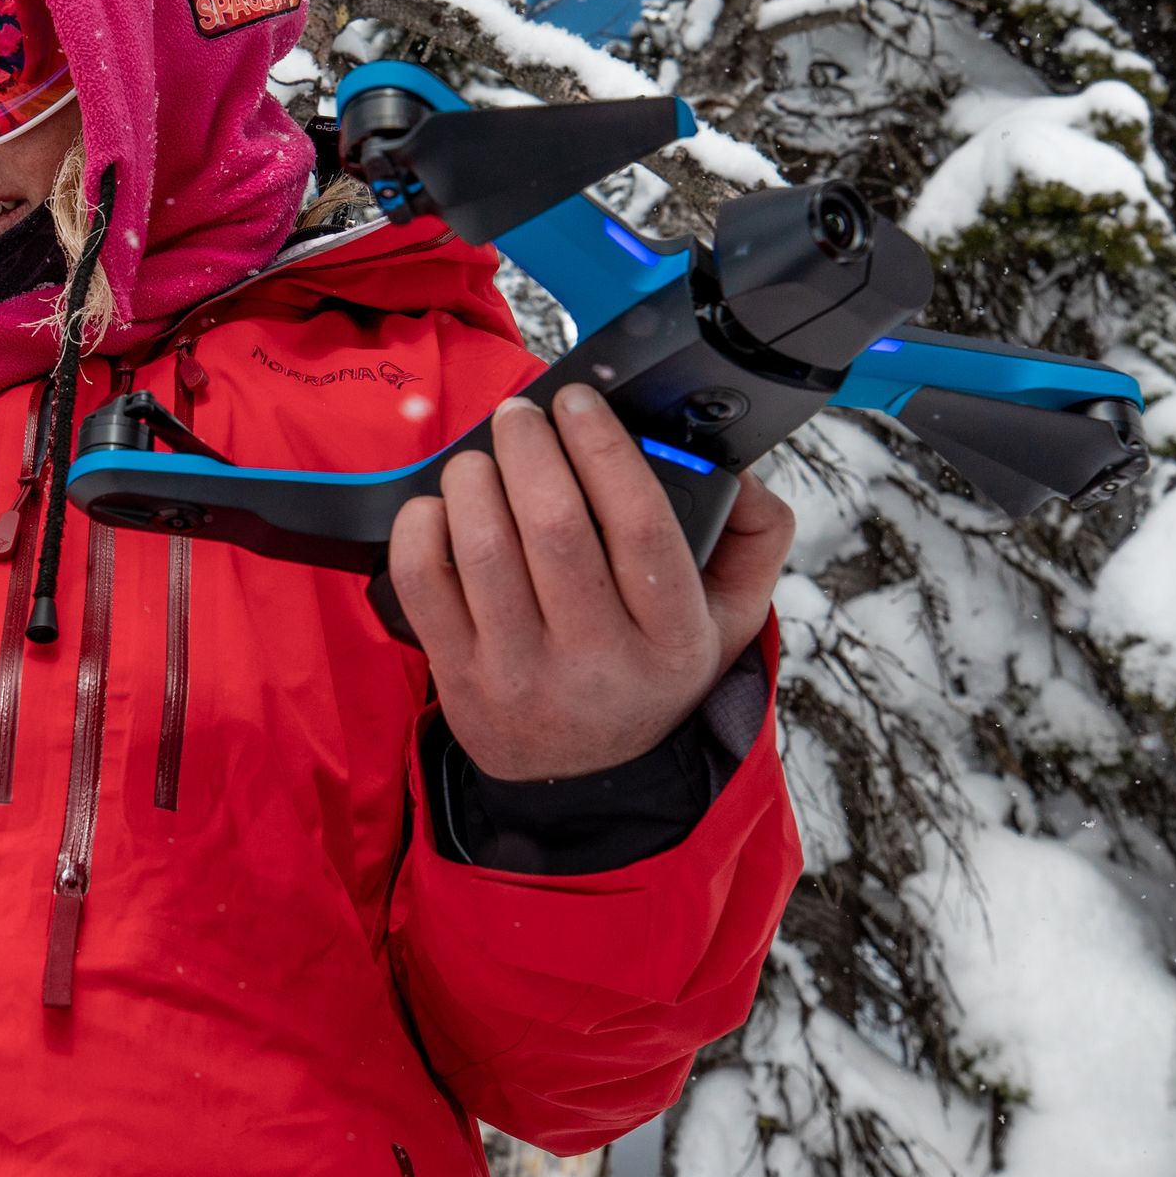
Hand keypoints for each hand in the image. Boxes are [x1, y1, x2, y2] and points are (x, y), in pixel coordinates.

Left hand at [386, 385, 795, 780]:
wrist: (587, 775)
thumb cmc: (651, 667)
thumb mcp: (729, 617)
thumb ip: (755, 536)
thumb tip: (739, 468)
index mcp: (673, 637)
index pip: (641, 524)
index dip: (604, 446)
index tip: (579, 401)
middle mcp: (598, 661)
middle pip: (553, 524)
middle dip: (528, 446)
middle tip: (520, 415)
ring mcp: (521, 674)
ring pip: (482, 545)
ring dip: (473, 476)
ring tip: (483, 457)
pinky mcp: (459, 679)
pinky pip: (420, 580)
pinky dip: (422, 524)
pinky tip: (443, 506)